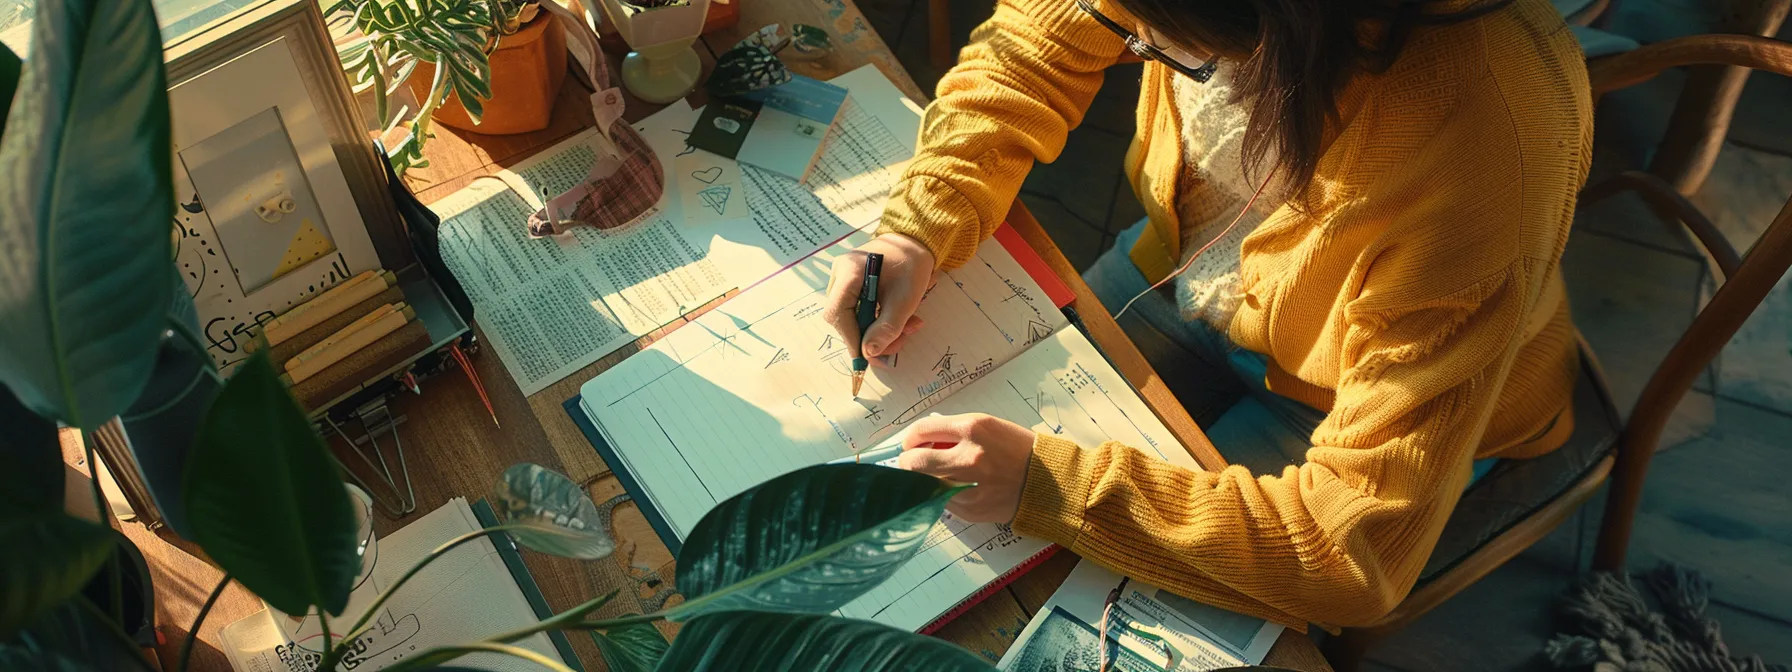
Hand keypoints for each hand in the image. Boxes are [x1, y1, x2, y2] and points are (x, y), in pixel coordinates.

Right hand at [823, 233, 935, 361]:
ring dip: (876, 329)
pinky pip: (855, 309)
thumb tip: (869, 353)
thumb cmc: (911, 265)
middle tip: (899, 341)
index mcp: (849, 271)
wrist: (914, 242)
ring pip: (850, 316)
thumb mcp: (905, 300)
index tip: (867, 356)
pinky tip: (897, 320)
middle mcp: (839, 273)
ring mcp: (841, 278)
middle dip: (869, 336)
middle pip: (842, 317)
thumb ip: (887, 328)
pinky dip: (876, 320)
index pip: (839, 312)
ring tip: (907, 328)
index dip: (851, 338)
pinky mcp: (849, 284)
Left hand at [897, 414, 1036, 523]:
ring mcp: (968, 485)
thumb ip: (957, 432)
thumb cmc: (1020, 450)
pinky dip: (944, 494)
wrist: (1050, 482)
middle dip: (908, 461)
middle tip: (912, 461)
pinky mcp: (970, 508)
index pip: (923, 430)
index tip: (912, 442)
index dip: (911, 437)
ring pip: (925, 484)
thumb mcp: (990, 427)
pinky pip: (943, 500)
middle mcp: (968, 456)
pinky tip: (958, 488)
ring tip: (936, 475)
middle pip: (915, 462)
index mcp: (973, 428)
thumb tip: (926, 440)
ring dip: (925, 479)